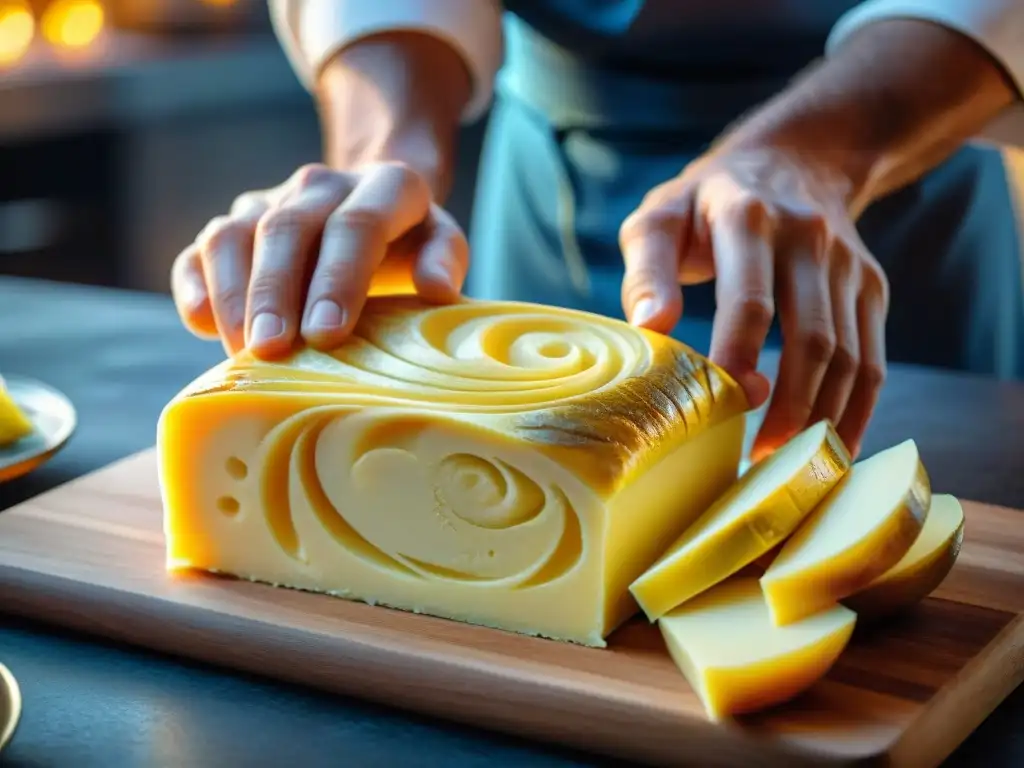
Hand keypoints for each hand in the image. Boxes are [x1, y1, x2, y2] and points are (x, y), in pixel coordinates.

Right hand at [171, 162, 468, 358]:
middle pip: (286, 229)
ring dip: (233, 296)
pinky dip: (194, 285)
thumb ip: (444, 260)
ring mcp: (270, 202)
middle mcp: (320, 185)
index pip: (356, 225)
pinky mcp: (234, 226)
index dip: (339, 279)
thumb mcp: (442, 244)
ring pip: (233, 235)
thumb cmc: (410, 243)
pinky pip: (199, 250)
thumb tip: (436, 289)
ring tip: (239, 354)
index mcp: (382, 186)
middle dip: (275, 293)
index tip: (326, 335)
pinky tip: (199, 323)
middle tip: (270, 350)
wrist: (373, 208)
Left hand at [619, 146, 888, 458]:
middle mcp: (810, 238)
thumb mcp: (661, 216)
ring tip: (788, 463)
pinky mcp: (872, 287)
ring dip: (823, 418)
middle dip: (789, 406)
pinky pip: (873, 359)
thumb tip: (649, 328)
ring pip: (850, 357)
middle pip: (812, 338)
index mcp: (749, 218)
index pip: (750, 300)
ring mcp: (848, 265)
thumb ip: (647, 269)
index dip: (737, 357)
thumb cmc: (706, 203)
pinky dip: (857, 410)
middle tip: (756, 455)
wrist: (794, 158)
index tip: (719, 407)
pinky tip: (832, 448)